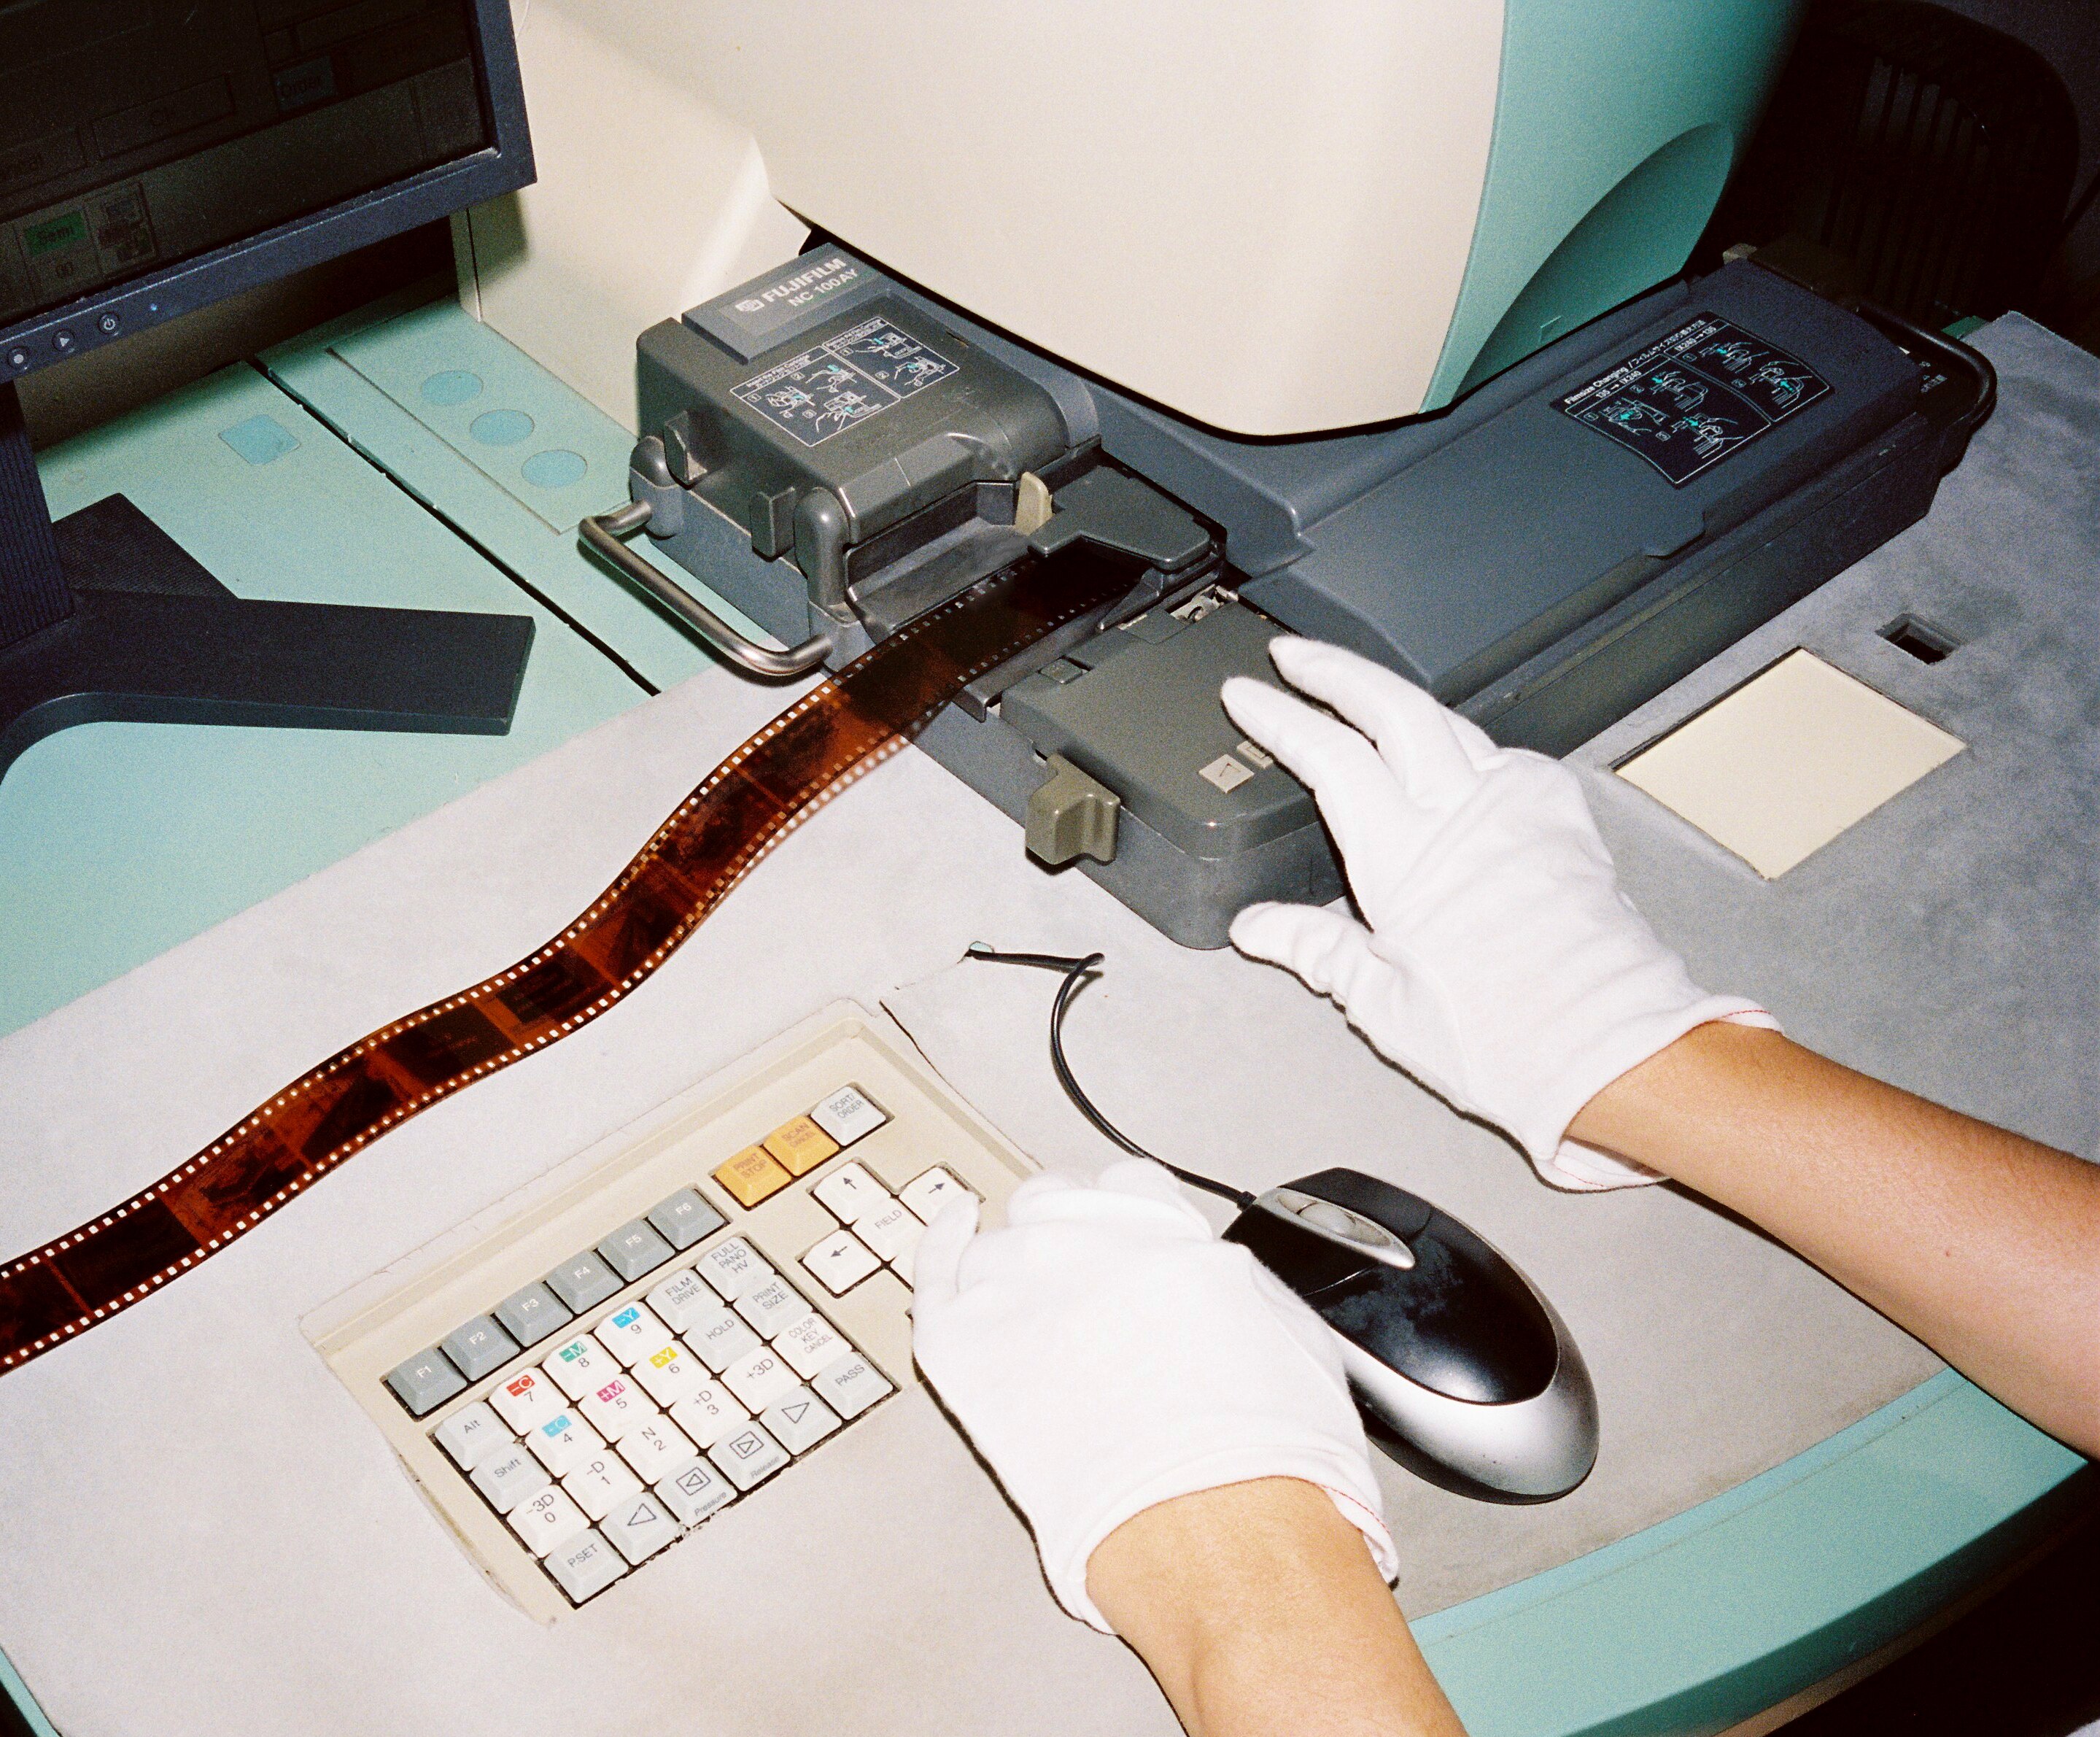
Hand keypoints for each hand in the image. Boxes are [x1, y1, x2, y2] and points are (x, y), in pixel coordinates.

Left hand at [911, 1159, 1395, 1631]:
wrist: (1217, 1523)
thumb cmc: (1267, 1450)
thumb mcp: (1289, 1336)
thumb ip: (1237, 1290)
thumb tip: (1219, 1294)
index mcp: (1167, 1233)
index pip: (1125, 1187)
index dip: (1121, 1220)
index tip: (1121, 1244)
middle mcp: (1090, 1243)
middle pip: (1054, 1205)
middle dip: (1066, 1238)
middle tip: (1078, 1285)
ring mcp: (1022, 1289)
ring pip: (997, 1247)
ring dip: (1012, 1271)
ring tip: (1029, 1314)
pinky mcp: (965, 1345)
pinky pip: (934, 1276)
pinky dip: (938, 1248)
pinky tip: (948, 1234)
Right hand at [1221, 637, 1773, 1189]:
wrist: (1608, 1049)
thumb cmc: (1505, 1037)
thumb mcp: (1383, 1002)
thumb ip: (1317, 950)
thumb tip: (1259, 929)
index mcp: (1402, 855)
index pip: (1327, 754)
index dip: (1279, 717)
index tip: (1245, 693)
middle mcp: (1461, 814)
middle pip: (1391, 707)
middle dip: (1335, 670)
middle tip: (1296, 653)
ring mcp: (1519, 808)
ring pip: (1449, 721)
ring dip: (1398, 696)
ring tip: (1366, 690)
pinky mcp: (1563, 822)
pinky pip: (1508, 758)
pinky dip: (1469, 742)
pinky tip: (1459, 754)